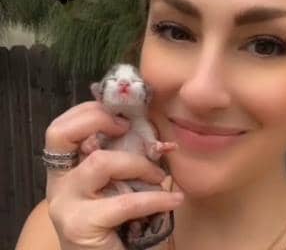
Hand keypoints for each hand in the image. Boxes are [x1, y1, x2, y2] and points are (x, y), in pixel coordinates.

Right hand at [44, 101, 183, 249]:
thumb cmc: (117, 220)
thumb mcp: (116, 181)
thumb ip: (121, 156)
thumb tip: (150, 128)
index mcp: (64, 168)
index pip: (61, 127)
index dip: (88, 112)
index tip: (121, 114)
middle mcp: (57, 183)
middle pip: (61, 134)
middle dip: (97, 119)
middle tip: (125, 127)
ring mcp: (65, 204)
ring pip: (100, 162)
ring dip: (139, 164)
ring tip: (160, 175)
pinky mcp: (80, 226)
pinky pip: (124, 202)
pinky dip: (155, 198)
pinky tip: (174, 199)